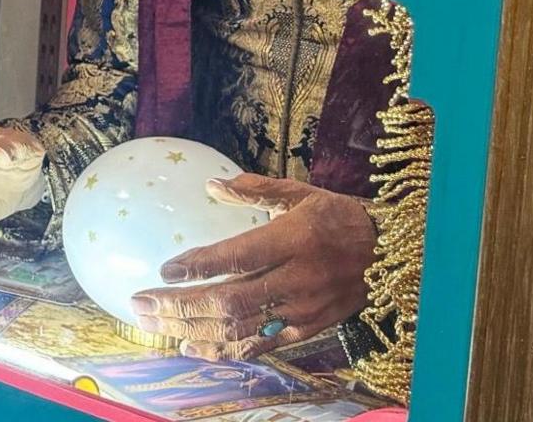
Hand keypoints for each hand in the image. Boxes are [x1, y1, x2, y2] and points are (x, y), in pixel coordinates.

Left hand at [128, 173, 372, 360]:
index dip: (200, 266)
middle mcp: (298, 278)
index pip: (239, 256)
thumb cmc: (338, 217)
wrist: (393, 254)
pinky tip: (190, 346)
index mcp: (295, 239)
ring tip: (152, 324)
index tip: (164, 269)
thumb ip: (254, 188)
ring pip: (241, 327)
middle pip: (231, 300)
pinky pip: (262, 344)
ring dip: (191, 328)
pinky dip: (224, 349)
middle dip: (180, 305)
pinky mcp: (309, 328)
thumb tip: (210, 184)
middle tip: (139, 303)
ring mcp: (304, 309)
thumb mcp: (301, 192)